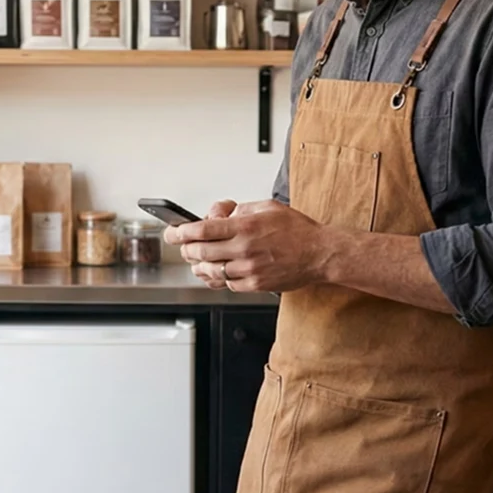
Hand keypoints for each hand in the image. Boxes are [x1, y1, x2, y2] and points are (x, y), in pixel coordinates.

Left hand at [165, 200, 327, 292]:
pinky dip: (216, 278)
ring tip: (197, 259)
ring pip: (209, 271)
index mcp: (246, 227)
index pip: (202, 230)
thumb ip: (240, 210)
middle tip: (182, 245)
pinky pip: (226, 284)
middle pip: (200, 252)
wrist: (320, 254)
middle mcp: (244, 249)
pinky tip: (215, 272)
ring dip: (198, 265)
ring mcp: (249, 270)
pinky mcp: (255, 285)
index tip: (173, 232)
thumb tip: (219, 214)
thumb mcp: (268, 207)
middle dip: (185, 248)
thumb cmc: (297, 230)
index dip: (181, 232)